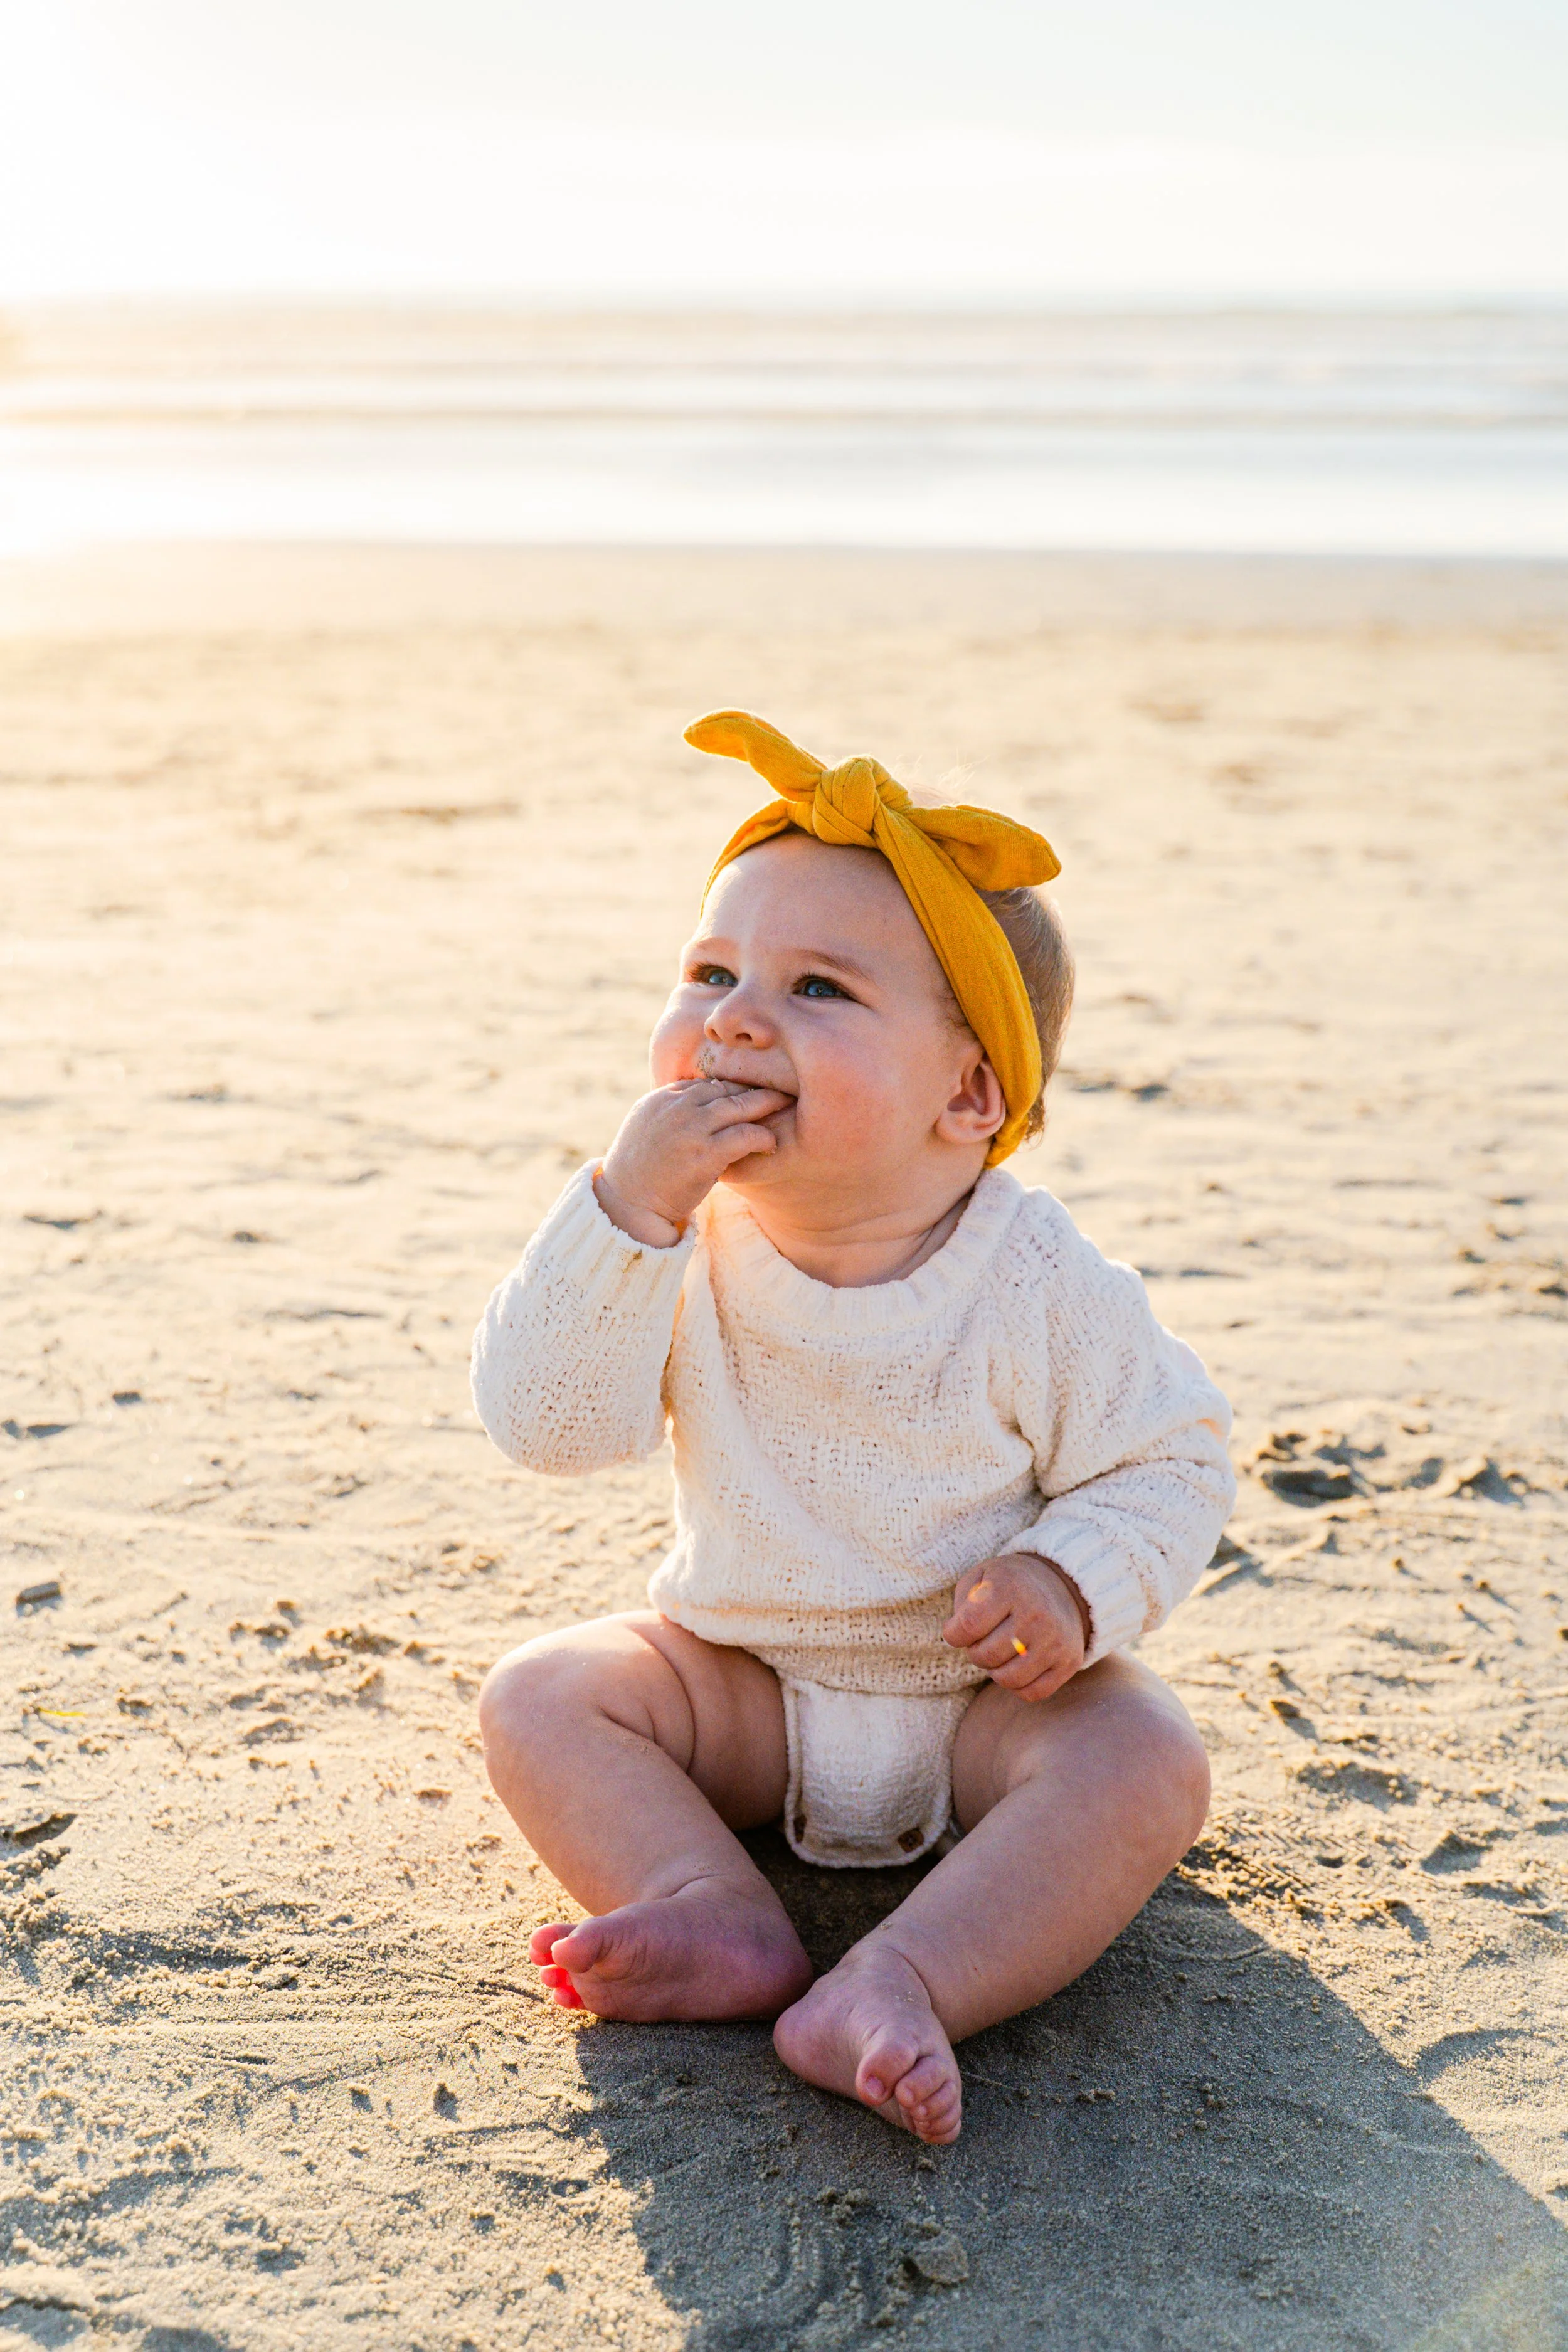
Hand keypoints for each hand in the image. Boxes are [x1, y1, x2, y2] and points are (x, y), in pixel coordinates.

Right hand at [595, 1078, 794, 1246]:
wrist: (626, 1204)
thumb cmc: (639, 1172)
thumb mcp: (647, 1128)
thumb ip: (671, 1112)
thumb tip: (700, 1103)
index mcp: (662, 1098)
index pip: (707, 1083)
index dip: (733, 1087)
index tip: (752, 1092)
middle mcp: (676, 1108)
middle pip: (726, 1088)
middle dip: (755, 1089)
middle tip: (781, 1088)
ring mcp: (691, 1129)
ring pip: (740, 1106)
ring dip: (767, 1105)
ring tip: (785, 1106)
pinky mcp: (705, 1154)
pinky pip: (745, 1136)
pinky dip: (763, 1137)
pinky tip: (771, 1144)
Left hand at [942, 1553, 1090, 1701]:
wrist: (1062, 1585)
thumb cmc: (1010, 1585)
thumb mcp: (981, 1576)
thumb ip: (962, 1602)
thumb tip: (958, 1635)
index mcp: (1010, 1587)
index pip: (968, 1626)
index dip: (953, 1634)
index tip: (956, 1630)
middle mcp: (1036, 1614)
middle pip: (985, 1656)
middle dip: (975, 1652)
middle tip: (982, 1639)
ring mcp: (1056, 1640)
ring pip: (1007, 1679)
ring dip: (995, 1670)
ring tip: (1000, 1651)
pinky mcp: (1069, 1661)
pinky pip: (1031, 1693)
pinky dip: (1017, 1685)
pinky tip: (1017, 1664)